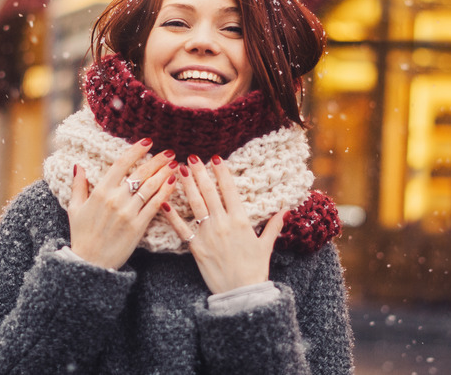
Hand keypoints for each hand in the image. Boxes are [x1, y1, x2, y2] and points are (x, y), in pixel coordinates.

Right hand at [69, 138, 177, 269]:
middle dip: (157, 160)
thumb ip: (78, 186)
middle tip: (169, 151)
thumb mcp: (75, 209)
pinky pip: (154, 206)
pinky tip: (172, 183)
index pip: (121, 164)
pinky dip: (165, 193)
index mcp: (100, 192)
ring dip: (164, 173)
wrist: (89, 263)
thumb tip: (79, 166)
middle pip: (140, 173)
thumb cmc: (81, 235)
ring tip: (174, 164)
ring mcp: (128, 213)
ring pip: (150, 187)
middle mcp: (115, 199)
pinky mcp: (138, 227)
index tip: (148, 141)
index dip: (136, 150)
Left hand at [161, 155, 284, 293]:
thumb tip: (285, 210)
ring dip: (187, 186)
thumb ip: (273, 226)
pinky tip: (165, 203)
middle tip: (192, 158)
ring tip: (179, 170)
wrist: (241, 293)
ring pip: (195, 205)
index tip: (215, 158)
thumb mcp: (266, 245)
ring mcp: (208, 235)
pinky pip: (182, 229)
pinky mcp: (196, 247)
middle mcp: (223, 224)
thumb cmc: (255, 269)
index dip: (221, 172)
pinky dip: (172, 216)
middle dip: (200, 173)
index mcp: (241, 221)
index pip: (229, 190)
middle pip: (209, 193)